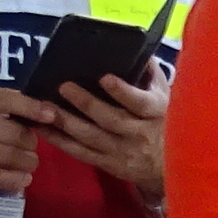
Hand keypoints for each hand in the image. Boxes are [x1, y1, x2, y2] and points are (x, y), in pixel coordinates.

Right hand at [0, 82, 45, 197]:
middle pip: (14, 133)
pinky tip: (24, 179)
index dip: (31, 108)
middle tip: (31, 147)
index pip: (6, 100)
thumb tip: (44, 110)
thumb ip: (4, 105)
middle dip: (30, 143)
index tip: (51, 115)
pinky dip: (16, 179)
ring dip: (27, 162)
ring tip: (30, 163)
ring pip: (9, 156)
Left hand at [39, 62, 167, 191]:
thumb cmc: (166, 124)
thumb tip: (137, 50)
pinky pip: (81, 153)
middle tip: (64, 87)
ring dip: (66, 122)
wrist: (173, 167)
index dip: (122, 91)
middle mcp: (139, 134)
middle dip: (86, 103)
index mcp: (155, 114)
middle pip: (111, 120)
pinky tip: (43, 129)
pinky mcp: (110, 165)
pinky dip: (61, 142)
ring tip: (46, 107)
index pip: (140, 103)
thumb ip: (152, 75)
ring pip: (91, 137)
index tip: (105, 78)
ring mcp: (123, 152)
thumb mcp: (167, 98)